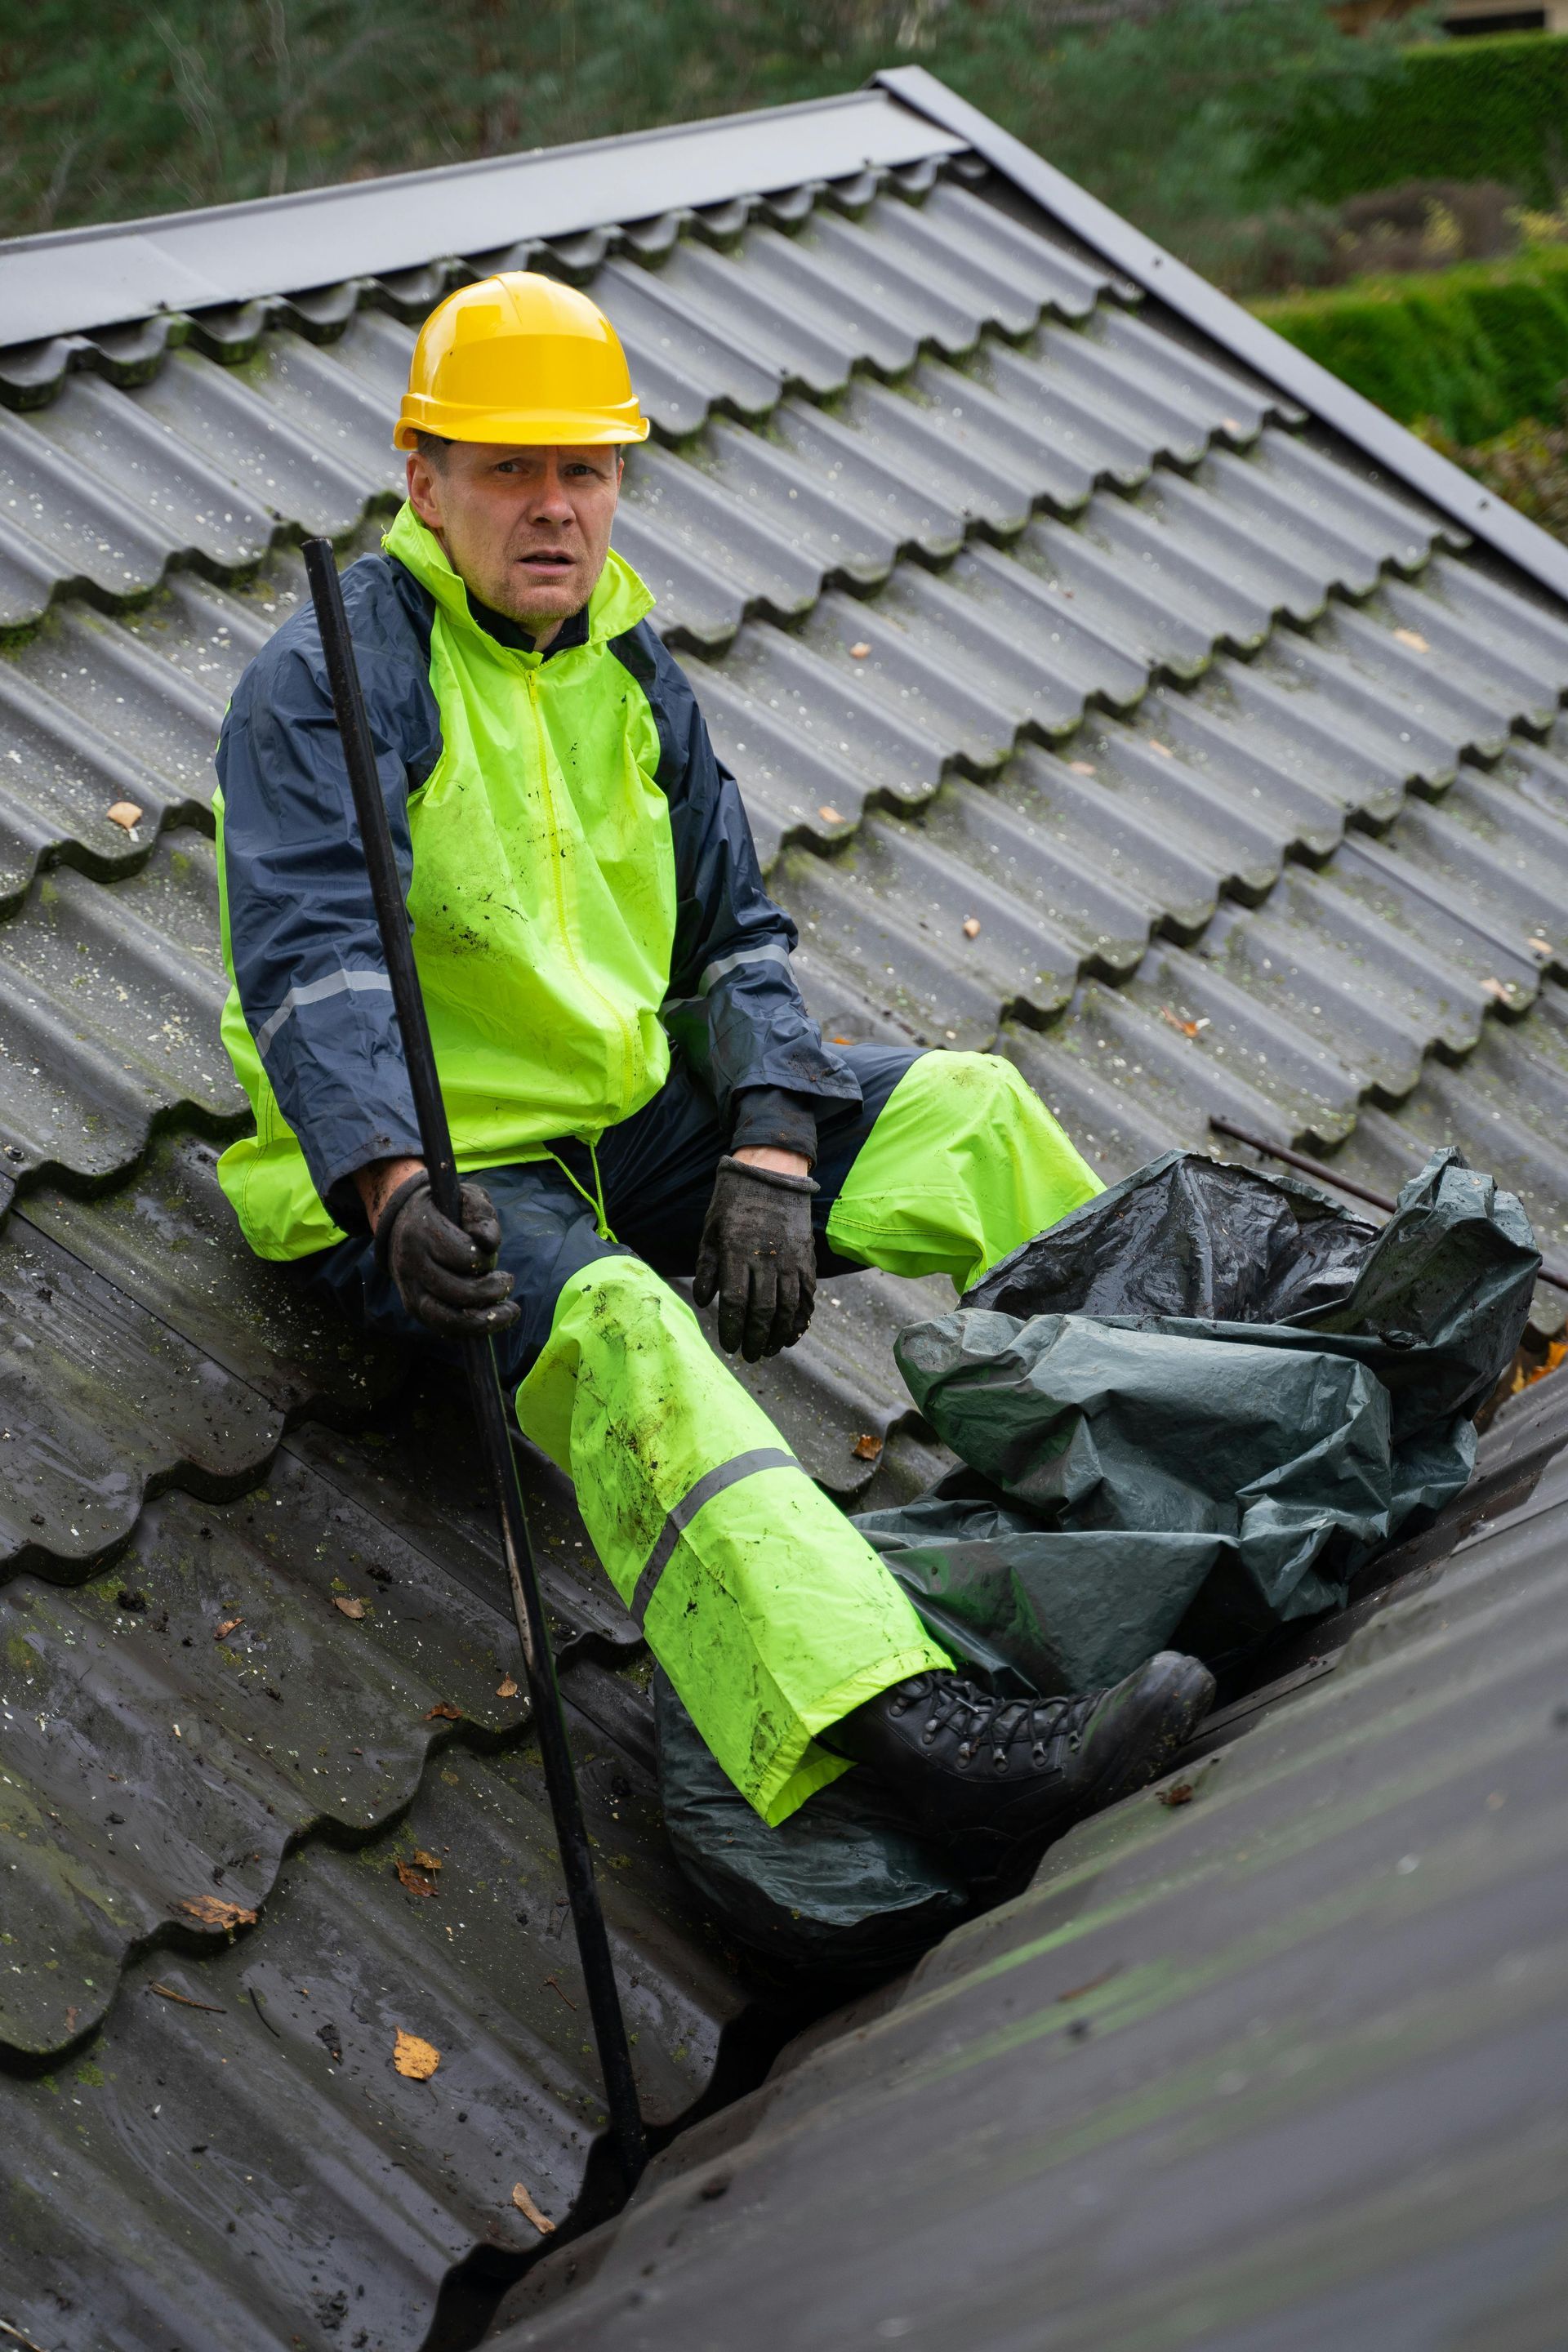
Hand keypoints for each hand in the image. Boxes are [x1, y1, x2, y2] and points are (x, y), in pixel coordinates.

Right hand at [373, 1168, 519, 1337]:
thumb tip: (489, 1242)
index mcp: (422, 1231)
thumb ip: (481, 1214)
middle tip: (507, 1282)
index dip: (486, 1259)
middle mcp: (411, 1263)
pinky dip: (469, 1329)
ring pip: (446, 1318)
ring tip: (509, 1311)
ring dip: (484, 1320)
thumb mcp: (465, 1197)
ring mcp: (409, 1288)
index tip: (491, 1253)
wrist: (402, 1221)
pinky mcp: (413, 1306)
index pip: (464, 1256)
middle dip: (491, 1291)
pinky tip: (490, 1321)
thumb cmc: (444, 1209)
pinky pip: (441, 1327)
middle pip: (457, 1291)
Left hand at [693, 1153, 818, 1361]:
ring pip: (787, 1308)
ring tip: (769, 1350)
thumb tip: (704, 1302)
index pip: (733, 1302)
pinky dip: (800, 1319)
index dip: (731, 1329)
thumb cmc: (734, 1203)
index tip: (728, 1345)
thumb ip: (707, 1267)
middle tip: (749, 1356)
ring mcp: (790, 1260)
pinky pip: (806, 1296)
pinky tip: (792, 1334)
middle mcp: (766, 1259)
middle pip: (762, 1311)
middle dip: (755, 1339)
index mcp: (736, 1252)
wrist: (772, 1174)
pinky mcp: (806, 1258)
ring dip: (778, 1335)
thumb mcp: (710, 1231)